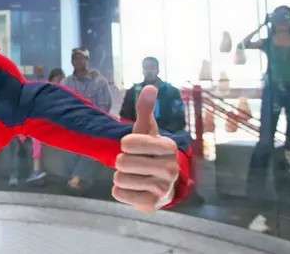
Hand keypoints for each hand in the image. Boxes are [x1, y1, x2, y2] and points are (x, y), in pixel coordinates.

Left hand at [114, 85, 179, 212]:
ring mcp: (163, 188)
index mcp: (168, 146)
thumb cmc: (149, 152)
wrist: (161, 185)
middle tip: (133, 164)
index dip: (126, 144)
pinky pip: (118, 194)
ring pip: (119, 178)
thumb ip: (145, 109)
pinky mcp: (152, 204)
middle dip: (121, 162)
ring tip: (134, 176)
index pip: (129, 143)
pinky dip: (119, 191)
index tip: (132, 146)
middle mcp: (170, 168)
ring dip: (120, 176)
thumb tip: (150, 85)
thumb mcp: (146, 130)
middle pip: (122, 162)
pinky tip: (133, 189)